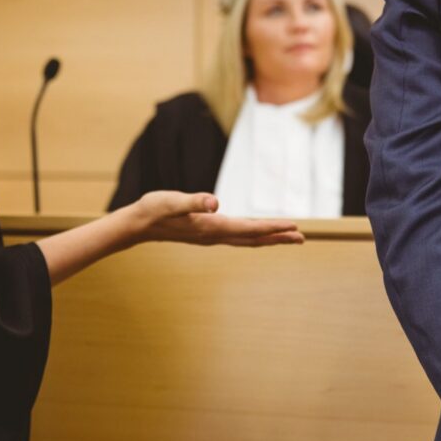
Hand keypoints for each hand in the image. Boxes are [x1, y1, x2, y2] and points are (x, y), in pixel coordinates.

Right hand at [131, 191, 304, 246]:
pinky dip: (254, 236)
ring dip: (269, 239)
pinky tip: (259, 234)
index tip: (294, 227)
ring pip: (248, 240)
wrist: (139, 224)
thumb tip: (214, 202)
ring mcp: (212, 236)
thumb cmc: (154, 210)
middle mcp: (215, 235)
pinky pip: (238, 237)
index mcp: (212, 226)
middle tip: (302, 238)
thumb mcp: (172, 201)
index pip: (250, 229)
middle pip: (254, 239)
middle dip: (278, 238)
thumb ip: (193, 200)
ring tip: (289, 237)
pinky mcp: (208, 233)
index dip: (273, 228)